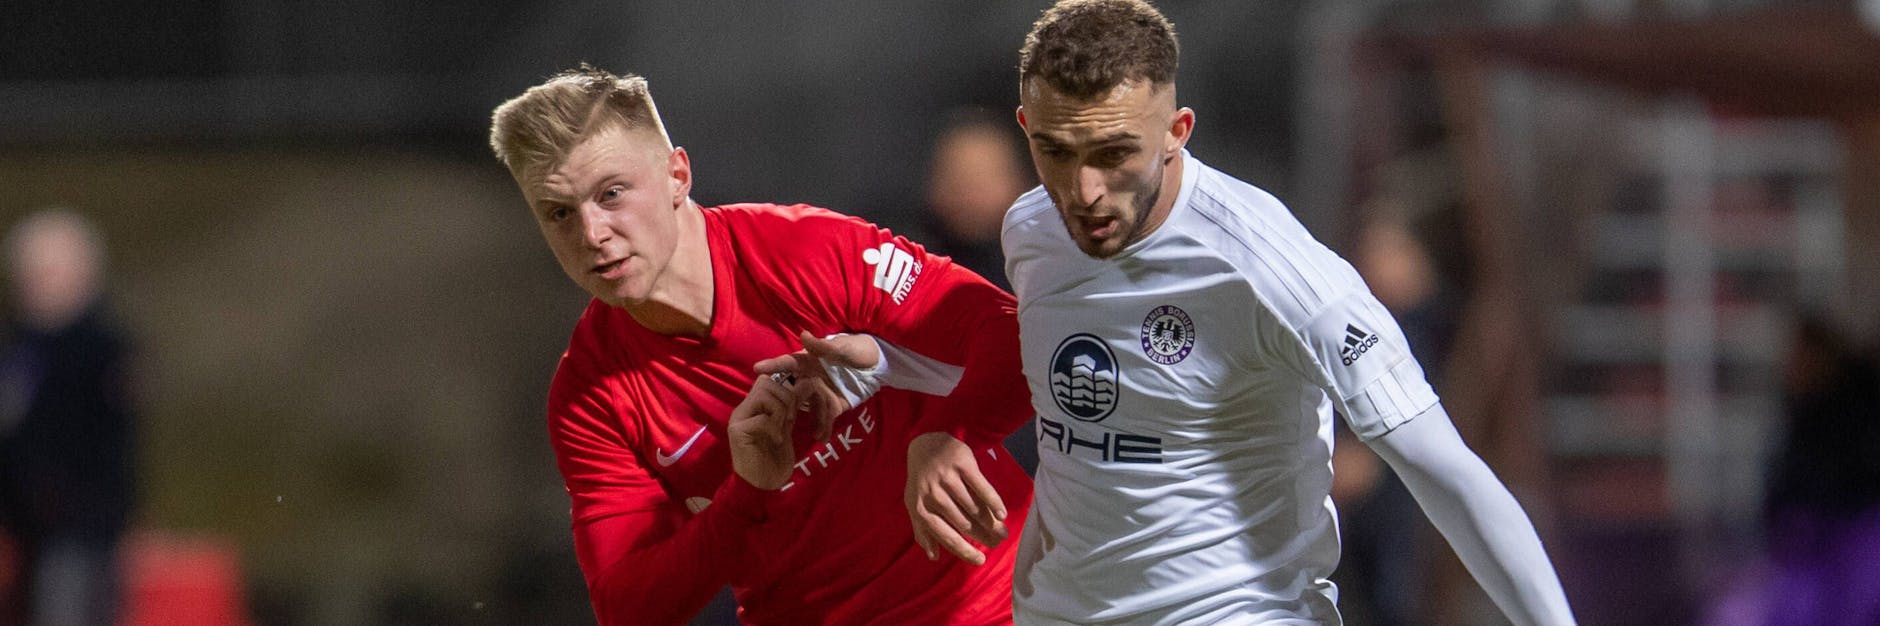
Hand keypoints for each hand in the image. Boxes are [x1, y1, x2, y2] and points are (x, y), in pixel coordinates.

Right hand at [727, 373, 799, 490]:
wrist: (763, 486)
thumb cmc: (774, 459)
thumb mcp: (787, 427)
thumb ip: (793, 405)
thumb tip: (807, 382)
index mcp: (753, 407)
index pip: (767, 380)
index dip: (785, 388)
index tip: (793, 409)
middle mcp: (743, 409)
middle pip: (766, 382)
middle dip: (785, 398)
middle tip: (788, 420)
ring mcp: (738, 419)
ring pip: (763, 396)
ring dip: (780, 412)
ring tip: (781, 430)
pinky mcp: (737, 431)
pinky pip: (761, 417)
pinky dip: (774, 428)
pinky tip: (775, 441)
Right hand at [754, 331, 881, 441]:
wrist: (879, 365)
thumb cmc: (859, 349)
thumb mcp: (843, 347)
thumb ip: (823, 346)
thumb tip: (803, 335)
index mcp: (810, 361)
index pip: (788, 363)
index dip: (773, 365)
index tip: (757, 369)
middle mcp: (810, 377)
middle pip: (794, 391)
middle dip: (788, 405)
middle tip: (783, 418)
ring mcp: (820, 392)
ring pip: (810, 408)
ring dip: (813, 420)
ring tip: (816, 435)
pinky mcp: (832, 405)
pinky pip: (824, 417)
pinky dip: (824, 427)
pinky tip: (823, 437)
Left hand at [904, 432, 1006, 564]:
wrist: (925, 444)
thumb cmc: (922, 481)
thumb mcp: (914, 505)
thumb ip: (922, 531)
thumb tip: (933, 557)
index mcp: (921, 509)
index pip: (946, 536)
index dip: (965, 551)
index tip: (981, 560)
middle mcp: (933, 495)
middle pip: (964, 523)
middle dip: (984, 536)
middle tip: (998, 543)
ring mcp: (948, 479)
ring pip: (974, 507)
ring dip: (991, 523)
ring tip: (1003, 532)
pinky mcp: (961, 464)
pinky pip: (981, 487)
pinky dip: (993, 501)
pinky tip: (1002, 513)